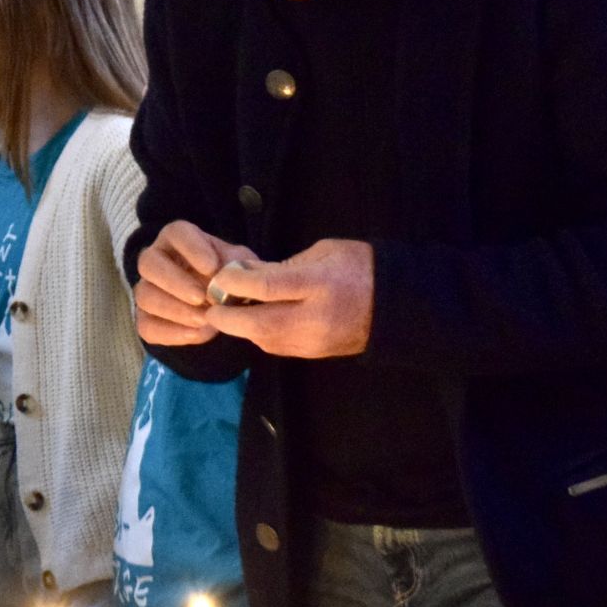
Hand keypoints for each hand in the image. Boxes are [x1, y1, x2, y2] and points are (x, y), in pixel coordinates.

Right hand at [134, 221, 257, 347]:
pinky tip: (198, 334)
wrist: (224, 305)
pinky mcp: (146, 318)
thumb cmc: (230, 276)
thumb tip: (227, 278)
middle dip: (175, 282)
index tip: (211, 267)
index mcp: (178, 239)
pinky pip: (147, 326)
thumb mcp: (239, 265)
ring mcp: (147, 289)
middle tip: (202, 297)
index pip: (176, 233)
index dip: (191, 248)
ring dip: (175, 310)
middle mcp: (156, 260)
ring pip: (145, 296)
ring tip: (205, 320)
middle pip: (149, 263)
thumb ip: (236, 266)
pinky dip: (172, 333)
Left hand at [203, 239, 374, 358]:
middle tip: (210, 304)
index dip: (236, 282)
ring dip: (240, 327)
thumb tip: (246, 272)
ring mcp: (312, 342)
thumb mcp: (324, 251)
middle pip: (257, 323)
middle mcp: (313, 318)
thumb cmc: (360, 268)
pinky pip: (274, 346)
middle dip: (227, 316)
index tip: (218, 276)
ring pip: (262, 339)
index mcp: (319, 284)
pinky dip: (257, 333)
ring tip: (227, 309)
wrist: (396, 308)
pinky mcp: (311, 355)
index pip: (267, 286)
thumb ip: (283, 264)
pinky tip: (252, 319)